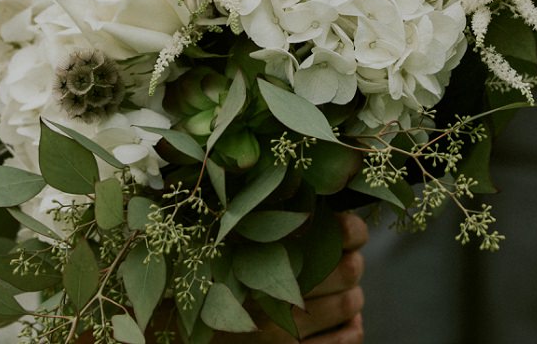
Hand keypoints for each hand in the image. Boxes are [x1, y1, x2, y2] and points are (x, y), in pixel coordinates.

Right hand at [216, 211, 367, 343]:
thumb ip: (264, 225)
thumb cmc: (208, 281)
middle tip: (341, 260)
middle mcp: (279, 294)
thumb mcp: (227, 245)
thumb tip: (312, 206)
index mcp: (266, 255)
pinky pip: (345, 341)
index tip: (349, 229)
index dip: (351, 231)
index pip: (335, 236)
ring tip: (340, 289)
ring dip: (351, 294)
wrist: (184, 334)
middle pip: (348, 269)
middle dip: (350, 262)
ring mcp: (288, 332)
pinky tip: (344, 319)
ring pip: (349, 304)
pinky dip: (352, 326)